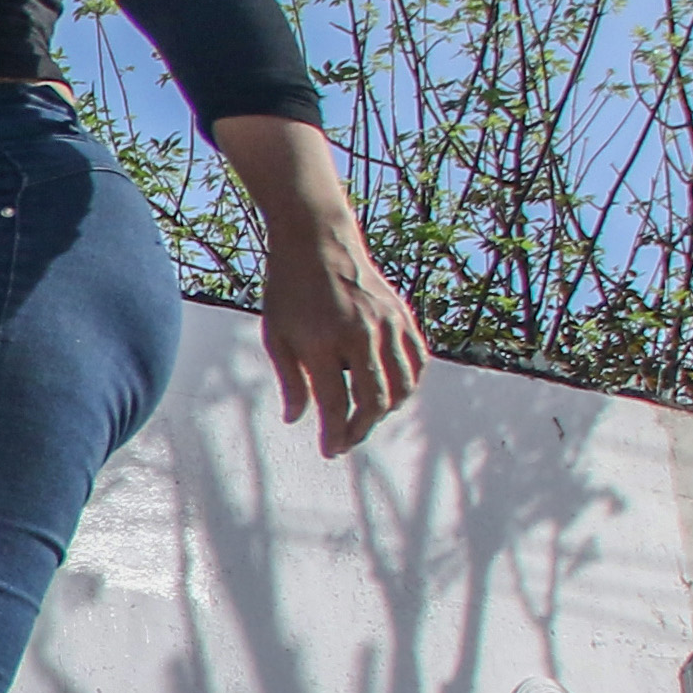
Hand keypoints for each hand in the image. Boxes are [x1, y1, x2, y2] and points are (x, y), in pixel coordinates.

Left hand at [258, 217, 426, 455]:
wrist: (318, 241)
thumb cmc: (289, 289)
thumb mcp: (275, 335)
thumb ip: (289, 379)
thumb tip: (296, 419)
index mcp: (323, 342)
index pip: (335, 404)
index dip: (335, 434)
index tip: (330, 451)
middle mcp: (360, 335)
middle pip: (373, 401)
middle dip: (360, 430)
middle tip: (345, 441)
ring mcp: (386, 325)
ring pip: (402, 387)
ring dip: (386, 412)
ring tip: (366, 419)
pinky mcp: (402, 316)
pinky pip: (417, 362)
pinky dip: (408, 384)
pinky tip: (391, 393)